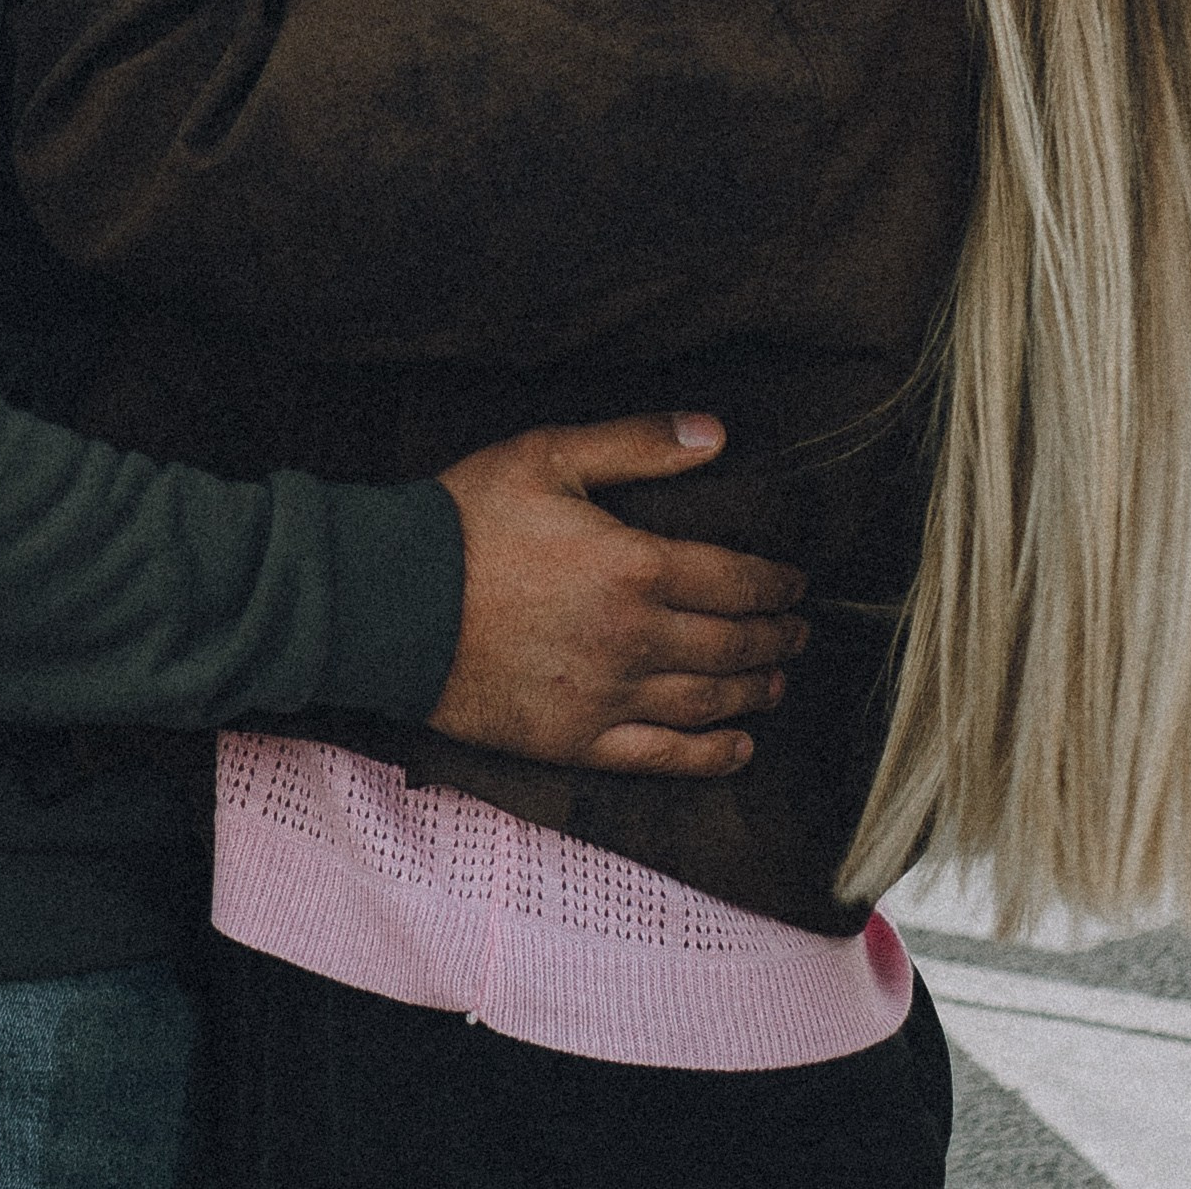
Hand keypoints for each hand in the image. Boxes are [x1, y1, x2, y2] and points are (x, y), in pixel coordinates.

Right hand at [430, 418, 808, 777]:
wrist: (393, 601)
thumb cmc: (468, 519)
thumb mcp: (550, 455)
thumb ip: (636, 443)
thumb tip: (715, 433)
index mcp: (635, 566)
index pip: (735, 580)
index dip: (776, 584)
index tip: (796, 583)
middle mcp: (635, 638)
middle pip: (731, 644)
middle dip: (775, 636)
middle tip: (797, 631)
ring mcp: (609, 697)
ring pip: (707, 701)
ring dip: (754, 690)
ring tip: (776, 681)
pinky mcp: (578, 740)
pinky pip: (663, 758)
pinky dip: (712, 756)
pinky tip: (738, 747)